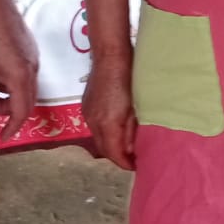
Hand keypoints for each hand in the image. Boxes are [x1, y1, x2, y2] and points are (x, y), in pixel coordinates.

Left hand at [0, 2, 37, 140]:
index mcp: (21, 78)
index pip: (22, 112)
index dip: (13, 127)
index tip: (4, 136)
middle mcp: (33, 69)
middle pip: (27, 100)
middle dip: (11, 111)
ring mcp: (33, 57)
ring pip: (26, 85)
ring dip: (10, 94)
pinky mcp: (29, 47)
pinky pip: (24, 72)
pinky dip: (12, 80)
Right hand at [82, 51, 136, 170]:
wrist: (110, 56)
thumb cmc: (129, 79)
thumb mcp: (136, 108)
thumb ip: (132, 130)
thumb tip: (131, 150)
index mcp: (107, 124)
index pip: (114, 153)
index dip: (125, 163)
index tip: (137, 167)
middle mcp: (93, 122)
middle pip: (104, 149)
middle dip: (117, 156)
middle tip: (133, 159)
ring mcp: (87, 113)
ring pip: (98, 138)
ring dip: (111, 145)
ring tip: (127, 145)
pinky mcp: (86, 106)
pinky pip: (95, 127)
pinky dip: (105, 133)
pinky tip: (116, 129)